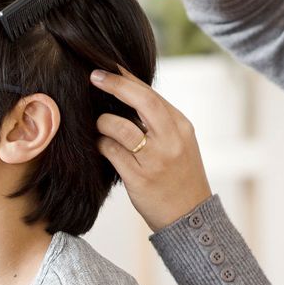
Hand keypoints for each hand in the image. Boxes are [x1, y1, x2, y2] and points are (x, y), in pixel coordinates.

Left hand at [90, 67, 211, 231]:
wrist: (190, 217)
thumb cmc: (180, 176)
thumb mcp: (179, 142)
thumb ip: (158, 120)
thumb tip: (125, 91)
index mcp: (180, 126)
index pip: (151, 92)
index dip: (126, 77)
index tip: (106, 67)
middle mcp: (171, 140)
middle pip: (141, 100)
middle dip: (114, 84)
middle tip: (93, 76)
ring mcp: (156, 159)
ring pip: (118, 127)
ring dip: (103, 123)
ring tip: (100, 126)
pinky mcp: (139, 178)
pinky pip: (110, 152)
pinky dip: (101, 145)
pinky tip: (100, 146)